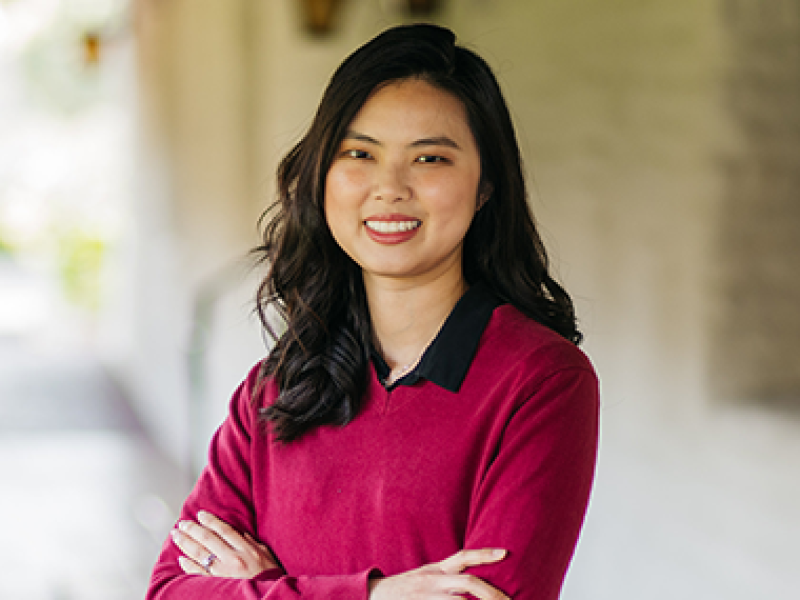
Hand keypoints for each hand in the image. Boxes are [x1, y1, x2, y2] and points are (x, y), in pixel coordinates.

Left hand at [170, 510, 279, 577]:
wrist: (270, 595)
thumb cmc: (269, 576)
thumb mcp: (265, 554)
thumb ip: (251, 542)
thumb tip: (240, 533)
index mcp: (246, 548)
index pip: (224, 530)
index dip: (210, 520)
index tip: (200, 514)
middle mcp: (233, 558)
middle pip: (208, 539)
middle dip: (193, 529)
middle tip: (182, 523)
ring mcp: (223, 572)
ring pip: (200, 553)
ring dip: (186, 543)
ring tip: (176, 535)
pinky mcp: (217, 584)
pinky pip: (199, 573)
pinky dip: (188, 565)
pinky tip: (181, 558)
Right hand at [369, 548, 508, 599]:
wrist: (372, 597)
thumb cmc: (404, 589)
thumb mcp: (425, 576)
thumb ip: (446, 576)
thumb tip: (474, 580)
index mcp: (436, 570)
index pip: (463, 557)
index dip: (484, 553)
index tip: (505, 553)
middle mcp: (433, 581)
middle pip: (469, 583)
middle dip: (492, 593)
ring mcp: (428, 598)